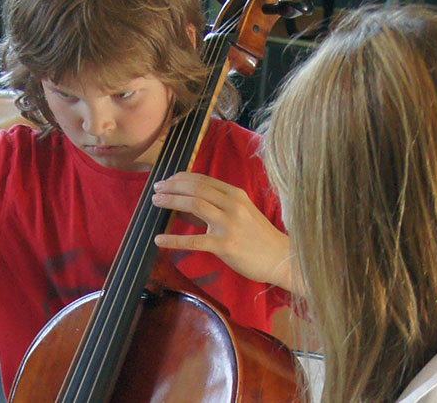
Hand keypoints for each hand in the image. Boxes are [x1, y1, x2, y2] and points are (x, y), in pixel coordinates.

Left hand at [151, 172, 296, 291]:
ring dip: (171, 201)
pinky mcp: (225, 245)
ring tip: (156, 202)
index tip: (167, 180)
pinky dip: (174, 239)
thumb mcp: (242, 212)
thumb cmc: (259, 236)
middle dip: (172, 186)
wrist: (280, 258)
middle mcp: (232, 205)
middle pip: (196, 188)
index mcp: (236, 194)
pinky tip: (159, 239)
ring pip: (194, 205)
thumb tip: (185, 204)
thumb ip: (218, 205)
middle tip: (156, 189)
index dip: (181, 178)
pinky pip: (194, 240)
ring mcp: (229, 224)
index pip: (203, 180)